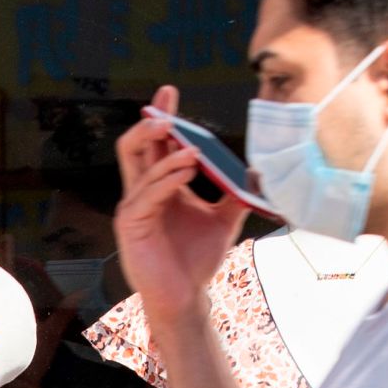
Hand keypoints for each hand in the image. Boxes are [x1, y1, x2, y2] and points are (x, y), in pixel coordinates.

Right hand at [113, 86, 246, 325]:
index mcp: (159, 187)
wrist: (186, 295)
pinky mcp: (131, 225)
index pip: (156, 144)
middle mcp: (141, 192)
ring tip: (193, 147)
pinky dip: (168, 178)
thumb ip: (233, 195)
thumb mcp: (223, 220)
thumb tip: (255, 174)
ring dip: (166, 152)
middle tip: (167, 108)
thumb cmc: (196, 260)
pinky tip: (188, 170)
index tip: (169, 92)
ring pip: (138, 165)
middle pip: (134, 145)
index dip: (161, 117)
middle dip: (150, 123)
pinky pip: (147, 194)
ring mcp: (133, 208)